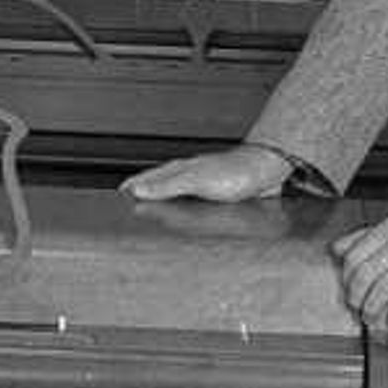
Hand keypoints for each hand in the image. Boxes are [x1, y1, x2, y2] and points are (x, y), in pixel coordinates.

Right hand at [125, 143, 295, 203]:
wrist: (268, 170)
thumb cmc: (237, 172)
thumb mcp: (196, 180)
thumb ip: (167, 185)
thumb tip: (139, 191)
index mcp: (180, 170)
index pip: (147, 178)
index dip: (132, 187)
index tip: (119, 195)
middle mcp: (190, 175)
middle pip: (159, 184)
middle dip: (143, 191)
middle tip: (130, 201)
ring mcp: (204, 184)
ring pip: (176, 193)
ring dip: (163, 199)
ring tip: (153, 210)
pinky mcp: (219, 194)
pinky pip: (195, 203)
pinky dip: (185, 209)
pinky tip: (189, 218)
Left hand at [330, 201, 387, 334]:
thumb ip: (368, 234)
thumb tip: (338, 248)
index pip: (353, 256)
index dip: (347, 278)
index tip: (350, 289)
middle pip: (363, 275)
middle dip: (355, 297)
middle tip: (357, 307)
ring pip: (381, 290)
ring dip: (372, 310)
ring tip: (372, 319)